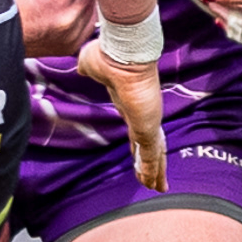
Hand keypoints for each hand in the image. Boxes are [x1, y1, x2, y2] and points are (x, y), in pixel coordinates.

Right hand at [76, 40, 166, 191]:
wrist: (121, 54)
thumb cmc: (109, 55)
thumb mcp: (92, 64)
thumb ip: (89, 68)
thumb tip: (83, 66)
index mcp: (129, 103)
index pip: (135, 128)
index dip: (136, 143)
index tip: (135, 152)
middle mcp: (142, 114)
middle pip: (148, 144)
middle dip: (150, 161)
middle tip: (154, 177)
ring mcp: (147, 122)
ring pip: (154, 154)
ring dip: (155, 172)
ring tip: (158, 187)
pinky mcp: (148, 128)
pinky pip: (151, 156)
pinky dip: (152, 171)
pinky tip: (153, 184)